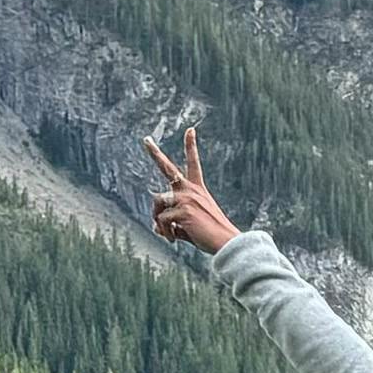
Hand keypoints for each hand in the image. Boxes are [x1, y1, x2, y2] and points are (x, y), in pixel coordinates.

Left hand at [145, 119, 240, 251]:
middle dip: (155, 153)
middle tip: (146, 140)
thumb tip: (155, 227)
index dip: (191, 146)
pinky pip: (161, 220)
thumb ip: (171, 224)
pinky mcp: (183, 210)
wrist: (226, 242)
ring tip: (169, 235)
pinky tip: (173, 240)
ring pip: (158, 203)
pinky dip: (165, 233)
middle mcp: (191, 190)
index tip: (190, 130)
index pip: (194, 163)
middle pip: (168, 168)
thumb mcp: (189, 226)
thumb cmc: (210, 236)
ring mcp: (186, 198)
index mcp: (197, 190)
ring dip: (159, 221)